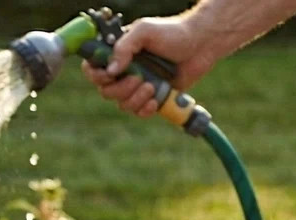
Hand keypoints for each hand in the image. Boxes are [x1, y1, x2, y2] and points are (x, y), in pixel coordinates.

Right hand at [81, 14, 221, 116]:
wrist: (202, 44)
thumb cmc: (174, 33)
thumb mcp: (145, 31)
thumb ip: (124, 47)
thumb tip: (110, 70)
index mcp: (118, 54)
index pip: (93, 69)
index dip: (96, 76)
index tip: (109, 75)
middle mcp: (124, 71)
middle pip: (106, 92)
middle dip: (121, 89)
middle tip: (139, 78)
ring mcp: (137, 86)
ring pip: (122, 104)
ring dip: (136, 98)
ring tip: (152, 86)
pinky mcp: (151, 98)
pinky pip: (138, 112)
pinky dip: (145, 109)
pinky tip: (156, 99)